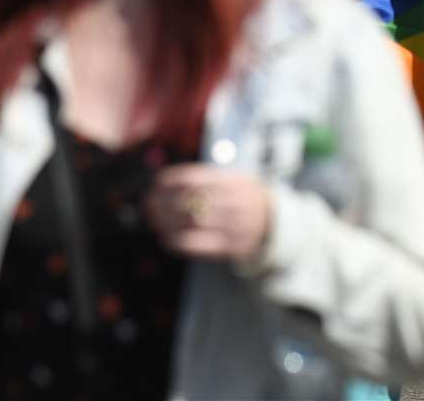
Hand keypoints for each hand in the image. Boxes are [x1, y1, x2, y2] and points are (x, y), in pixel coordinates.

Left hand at [146, 165, 272, 262]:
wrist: (274, 222)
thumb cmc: (244, 196)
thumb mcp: (234, 178)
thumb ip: (206, 177)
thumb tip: (165, 181)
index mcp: (234, 181)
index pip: (196, 178)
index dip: (172, 181)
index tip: (157, 184)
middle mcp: (235, 202)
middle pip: (191, 200)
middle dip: (165, 202)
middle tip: (149, 202)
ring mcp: (234, 225)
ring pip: (192, 223)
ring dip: (167, 222)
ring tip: (154, 219)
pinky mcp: (231, 246)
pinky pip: (199, 245)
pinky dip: (179, 241)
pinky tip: (166, 237)